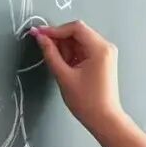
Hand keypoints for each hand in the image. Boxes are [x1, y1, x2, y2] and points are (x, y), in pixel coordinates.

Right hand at [31, 21, 124, 138]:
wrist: (104, 119)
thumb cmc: (87, 101)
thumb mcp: (64, 76)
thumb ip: (51, 54)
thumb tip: (41, 38)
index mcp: (100, 49)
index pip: (75, 28)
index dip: (55, 29)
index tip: (39, 34)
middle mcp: (106, 47)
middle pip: (78, 33)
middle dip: (60, 40)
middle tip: (46, 50)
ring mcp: (105, 53)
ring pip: (80, 41)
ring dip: (66, 48)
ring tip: (60, 65)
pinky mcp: (102, 60)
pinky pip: (84, 50)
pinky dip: (73, 54)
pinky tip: (67, 67)